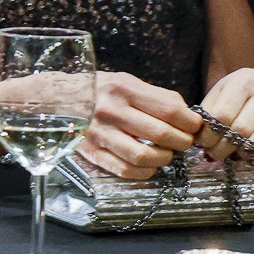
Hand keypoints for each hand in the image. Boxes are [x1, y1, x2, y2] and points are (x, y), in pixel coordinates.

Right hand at [74, 71, 203, 181]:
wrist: (58, 100)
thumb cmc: (99, 90)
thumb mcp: (127, 81)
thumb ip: (157, 96)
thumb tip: (187, 113)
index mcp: (124, 89)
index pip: (170, 110)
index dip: (190, 122)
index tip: (195, 126)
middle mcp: (112, 112)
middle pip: (161, 135)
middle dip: (182, 142)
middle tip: (185, 142)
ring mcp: (101, 135)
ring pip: (144, 157)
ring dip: (164, 159)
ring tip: (167, 154)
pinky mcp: (93, 154)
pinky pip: (126, 171)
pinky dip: (145, 172)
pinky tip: (150, 165)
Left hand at [194, 67, 253, 174]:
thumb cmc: (235, 91)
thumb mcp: (218, 93)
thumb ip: (208, 113)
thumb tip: (198, 141)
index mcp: (243, 83)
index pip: (222, 115)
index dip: (209, 134)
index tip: (202, 143)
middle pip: (242, 128)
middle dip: (223, 148)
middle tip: (214, 154)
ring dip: (245, 154)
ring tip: (232, 157)